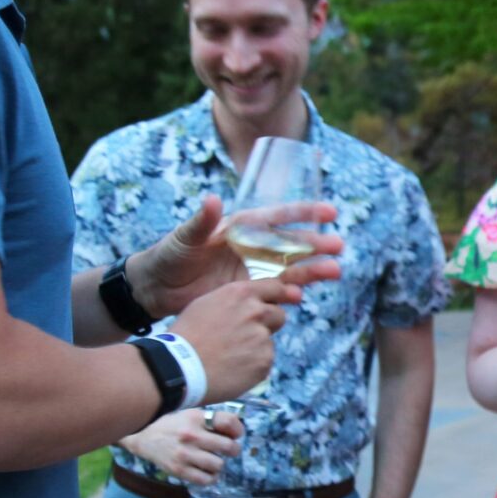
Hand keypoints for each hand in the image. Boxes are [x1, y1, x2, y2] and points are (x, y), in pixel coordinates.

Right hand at [124, 406, 243, 486]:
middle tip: (228, 450)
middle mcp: (191, 435)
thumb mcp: (191, 414)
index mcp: (196, 418)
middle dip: (233, 450)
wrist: (144, 436)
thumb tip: (236, 432)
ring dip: (220, 464)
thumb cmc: (173, 425)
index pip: (228, 422)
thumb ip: (212, 421)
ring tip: (214, 460)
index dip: (238, 430)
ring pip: (218, 465)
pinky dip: (211, 478)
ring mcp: (184, 454)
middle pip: (228, 447)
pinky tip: (207, 472)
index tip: (236, 434)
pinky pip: (205, 480)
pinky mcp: (178, 470)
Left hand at [134, 195, 344, 314]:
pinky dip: (288, 295)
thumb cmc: (169, 255)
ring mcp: (252, 271)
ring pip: (289, 269)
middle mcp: (253, 247)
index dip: (304, 213)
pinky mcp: (249, 292)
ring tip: (334, 272)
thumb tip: (213, 199)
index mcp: (241, 227)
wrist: (158, 288)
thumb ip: (201, 221)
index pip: (278, 217)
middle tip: (338, 247)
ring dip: (311, 271)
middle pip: (290, 244)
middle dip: (315, 245)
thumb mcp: (184, 237)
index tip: (328, 212)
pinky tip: (300, 298)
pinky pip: (275, 293)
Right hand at [169, 280, 291, 402]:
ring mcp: (262, 338)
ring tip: (230, 356)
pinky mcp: (264, 362)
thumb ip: (235, 301)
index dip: (279, 296)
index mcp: (241, 293)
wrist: (179, 368)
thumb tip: (254, 302)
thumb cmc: (187, 335)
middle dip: (267, 325)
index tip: (284, 300)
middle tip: (243, 337)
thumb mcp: (207, 303)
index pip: (276, 287)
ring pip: (269, 341)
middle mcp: (256, 312)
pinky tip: (232, 368)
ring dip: (256, 348)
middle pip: (279, 315)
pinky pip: (264, 362)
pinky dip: (252, 366)